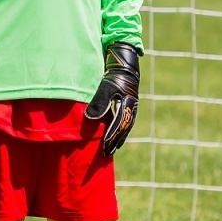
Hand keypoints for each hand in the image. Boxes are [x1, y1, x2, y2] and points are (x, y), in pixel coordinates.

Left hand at [85, 42, 140, 156]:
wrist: (125, 68)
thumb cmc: (114, 76)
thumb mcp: (106, 87)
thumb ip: (99, 102)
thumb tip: (90, 118)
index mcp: (126, 104)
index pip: (118, 123)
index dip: (111, 135)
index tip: (104, 145)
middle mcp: (131, 108)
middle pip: (123, 129)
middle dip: (115, 141)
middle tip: (106, 152)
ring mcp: (131, 109)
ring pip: (126, 128)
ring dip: (118, 139)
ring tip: (111, 149)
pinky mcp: (129, 108)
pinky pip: (125, 124)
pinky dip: (120, 133)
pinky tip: (115, 139)